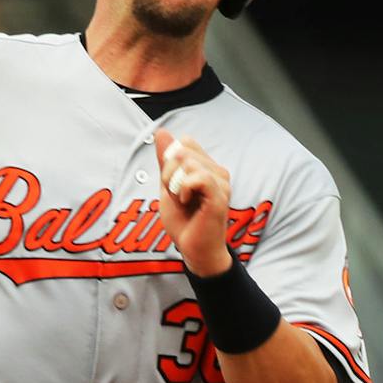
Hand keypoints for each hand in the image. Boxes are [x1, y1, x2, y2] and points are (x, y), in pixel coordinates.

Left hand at [153, 129, 231, 276]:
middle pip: (183, 149)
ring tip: (183, 201)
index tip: (172, 184)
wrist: (194, 250)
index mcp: (208, 168)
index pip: (186, 142)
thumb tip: (162, 131)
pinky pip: (199, 176)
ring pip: (188, 162)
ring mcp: (221, 183)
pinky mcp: (219, 196)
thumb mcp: (168, 186)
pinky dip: (184, 189)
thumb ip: (166, 160)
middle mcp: (218, 172)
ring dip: (174, 184)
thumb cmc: (185, 223)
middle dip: (169, 172)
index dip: (171, 159)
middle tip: (177, 196)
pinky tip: (187, 202)